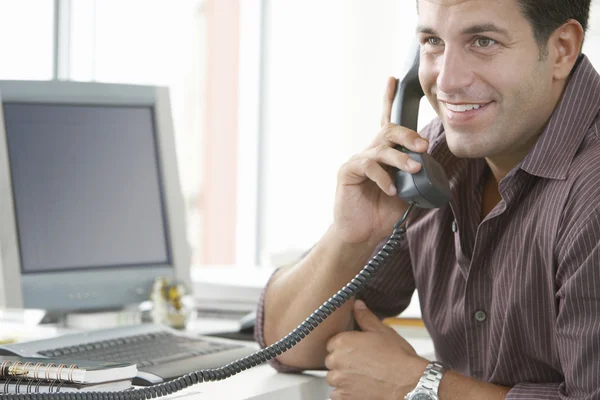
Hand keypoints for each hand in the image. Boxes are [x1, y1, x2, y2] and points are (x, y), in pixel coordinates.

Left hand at [325, 300, 428, 399]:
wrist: (409, 383)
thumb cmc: (398, 358)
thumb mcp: (382, 331)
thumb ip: (365, 317)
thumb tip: (357, 305)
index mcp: (343, 342)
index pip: (332, 343)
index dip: (344, 346)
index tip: (354, 350)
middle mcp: (337, 361)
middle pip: (331, 360)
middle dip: (343, 361)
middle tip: (361, 363)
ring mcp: (339, 381)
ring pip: (333, 378)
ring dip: (343, 377)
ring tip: (362, 376)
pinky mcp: (344, 397)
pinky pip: (336, 395)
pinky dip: (345, 393)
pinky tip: (359, 388)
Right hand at [334, 77, 428, 244]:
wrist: (361, 234)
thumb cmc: (382, 213)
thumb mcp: (407, 194)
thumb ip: (416, 179)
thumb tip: (433, 170)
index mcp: (384, 154)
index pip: (388, 123)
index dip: (389, 100)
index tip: (393, 79)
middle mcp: (370, 153)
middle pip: (389, 131)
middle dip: (408, 135)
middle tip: (423, 146)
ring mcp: (358, 161)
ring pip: (381, 149)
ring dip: (400, 158)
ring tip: (413, 169)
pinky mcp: (348, 172)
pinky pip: (368, 167)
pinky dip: (384, 178)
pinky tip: (391, 190)